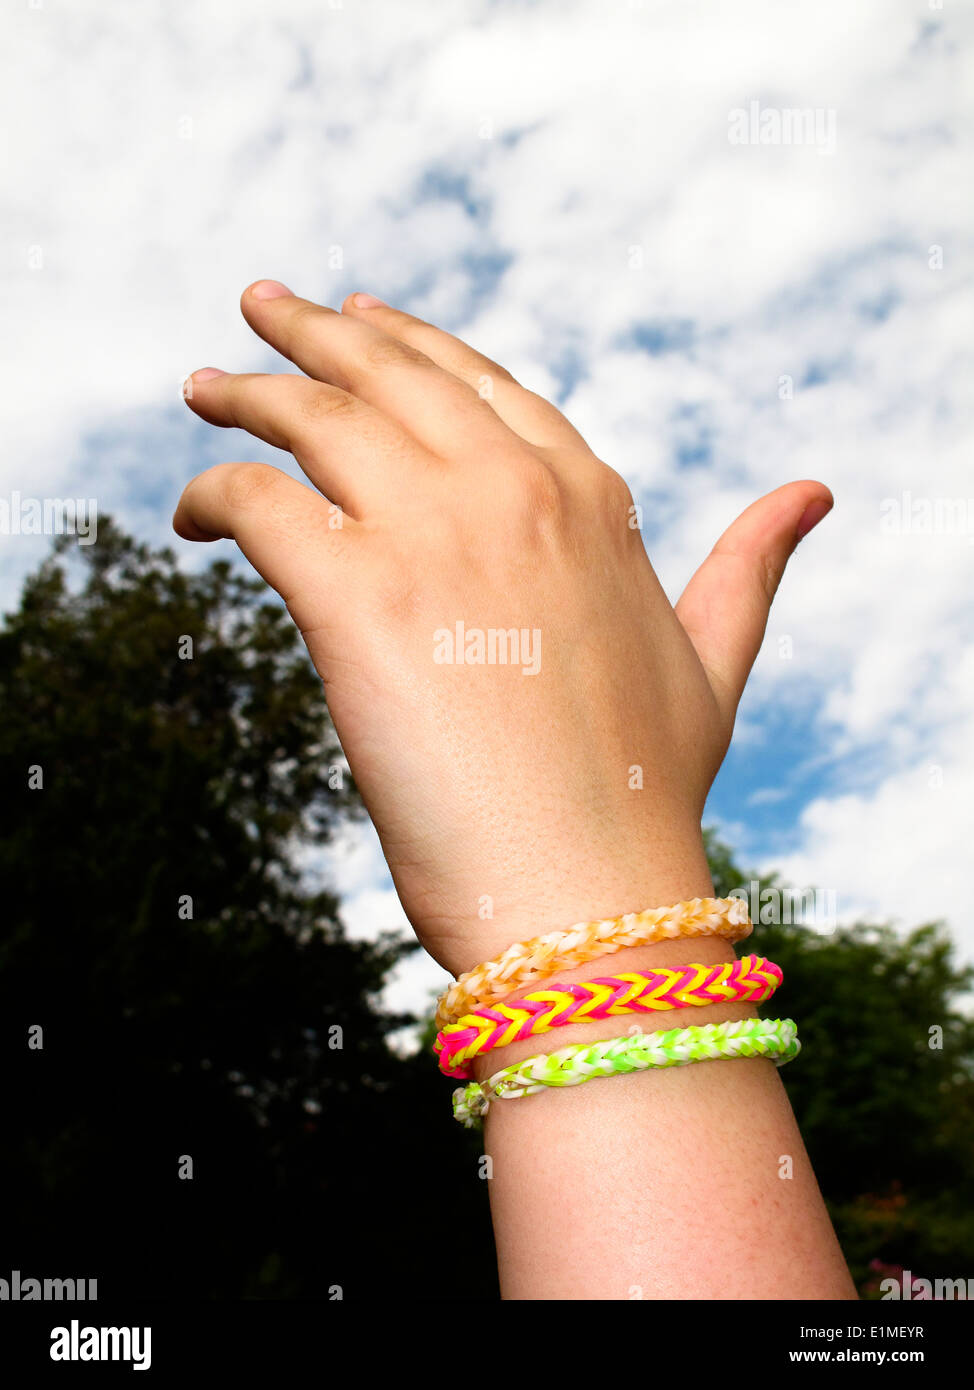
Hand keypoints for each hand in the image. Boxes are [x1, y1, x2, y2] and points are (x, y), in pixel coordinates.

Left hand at [175, 281, 831, 976]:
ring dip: (247, 391)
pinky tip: (189, 516)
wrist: (593, 893)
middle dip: (316, 330)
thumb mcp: (715, 662)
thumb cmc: (648, 796)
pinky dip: (211, 492)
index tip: (361, 319)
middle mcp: (516, 492)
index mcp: (591, 501)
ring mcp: (437, 536)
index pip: (484, 385)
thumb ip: (748, 567)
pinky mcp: (359, 598)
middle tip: (261, 303)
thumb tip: (812, 492)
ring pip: (314, 416)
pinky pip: (257, 501)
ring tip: (203, 389)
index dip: (416, 345)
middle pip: (391, 375)